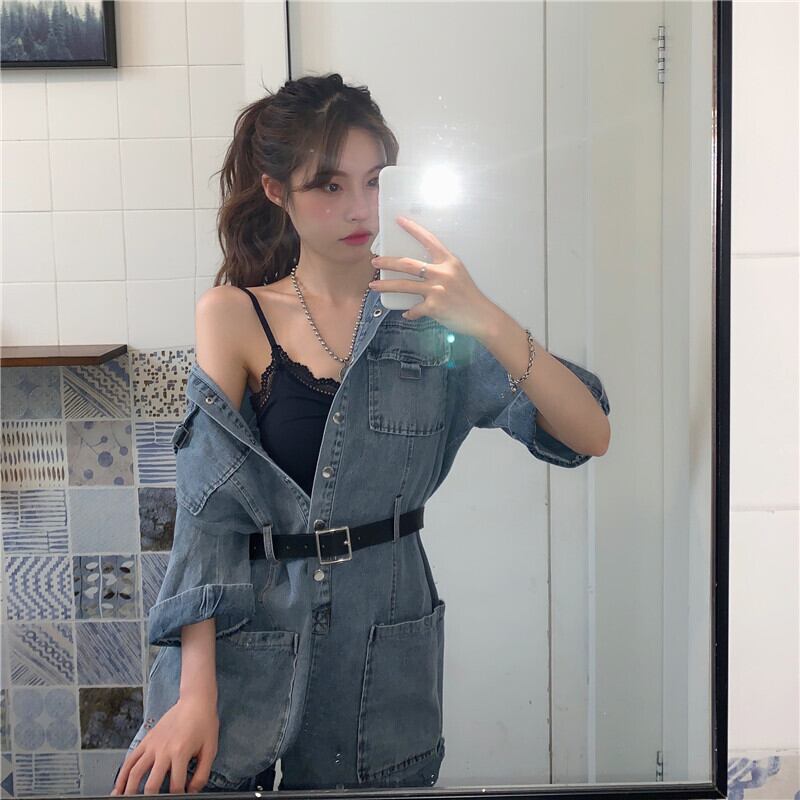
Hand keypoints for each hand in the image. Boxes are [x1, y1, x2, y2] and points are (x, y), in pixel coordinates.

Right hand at [110, 696, 218, 794]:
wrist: (195, 701)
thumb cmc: (204, 723)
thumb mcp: (210, 749)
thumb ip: (202, 774)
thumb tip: (192, 791)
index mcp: (180, 752)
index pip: (176, 786)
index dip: (178, 796)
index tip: (179, 797)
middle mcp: (163, 750)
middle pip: (151, 784)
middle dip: (151, 798)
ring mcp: (152, 744)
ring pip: (134, 773)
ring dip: (129, 790)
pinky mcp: (146, 739)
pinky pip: (130, 759)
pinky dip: (122, 775)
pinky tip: (119, 786)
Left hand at [368, 216, 494, 338]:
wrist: (483, 317)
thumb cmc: (470, 297)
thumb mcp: (458, 275)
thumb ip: (441, 270)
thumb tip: (421, 273)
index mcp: (449, 261)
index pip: (429, 240)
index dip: (413, 229)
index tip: (399, 220)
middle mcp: (442, 273)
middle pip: (408, 264)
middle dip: (388, 262)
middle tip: (375, 261)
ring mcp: (437, 290)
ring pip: (404, 286)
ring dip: (386, 285)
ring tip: (373, 285)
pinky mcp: (434, 307)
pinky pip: (414, 309)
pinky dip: (409, 312)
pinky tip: (407, 313)